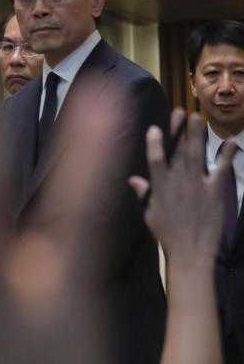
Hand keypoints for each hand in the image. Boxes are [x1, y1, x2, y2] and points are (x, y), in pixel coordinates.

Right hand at [131, 110, 236, 270]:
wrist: (190, 252)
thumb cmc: (167, 235)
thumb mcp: (150, 214)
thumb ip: (144, 194)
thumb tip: (133, 179)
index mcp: (160, 190)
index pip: (156, 163)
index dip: (156, 145)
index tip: (155, 129)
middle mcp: (178, 184)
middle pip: (178, 153)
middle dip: (180, 132)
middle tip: (182, 112)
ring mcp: (197, 186)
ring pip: (196, 156)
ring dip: (197, 136)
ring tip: (198, 118)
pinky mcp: (214, 191)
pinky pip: (221, 170)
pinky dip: (226, 156)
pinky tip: (230, 142)